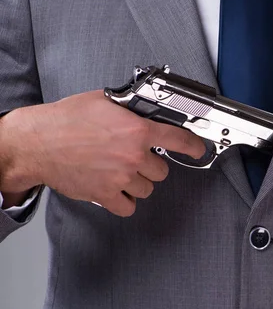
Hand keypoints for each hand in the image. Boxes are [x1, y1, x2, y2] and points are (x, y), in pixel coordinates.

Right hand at [0, 90, 205, 216]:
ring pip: (148, 189)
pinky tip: (116, 190)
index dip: (193, 146)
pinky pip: (129, 207)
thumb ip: (130, 109)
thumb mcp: (103, 102)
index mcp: (136, 130)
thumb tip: (145, 109)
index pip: (178, 140)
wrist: (37, 143)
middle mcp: (133, 155)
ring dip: (139, 183)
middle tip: (133, 159)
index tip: (199, 150)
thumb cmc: (65, 121)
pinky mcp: (107, 195)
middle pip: (162, 170)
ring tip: (120, 172)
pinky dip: (125, 201)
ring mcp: (121, 177)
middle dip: (150, 165)